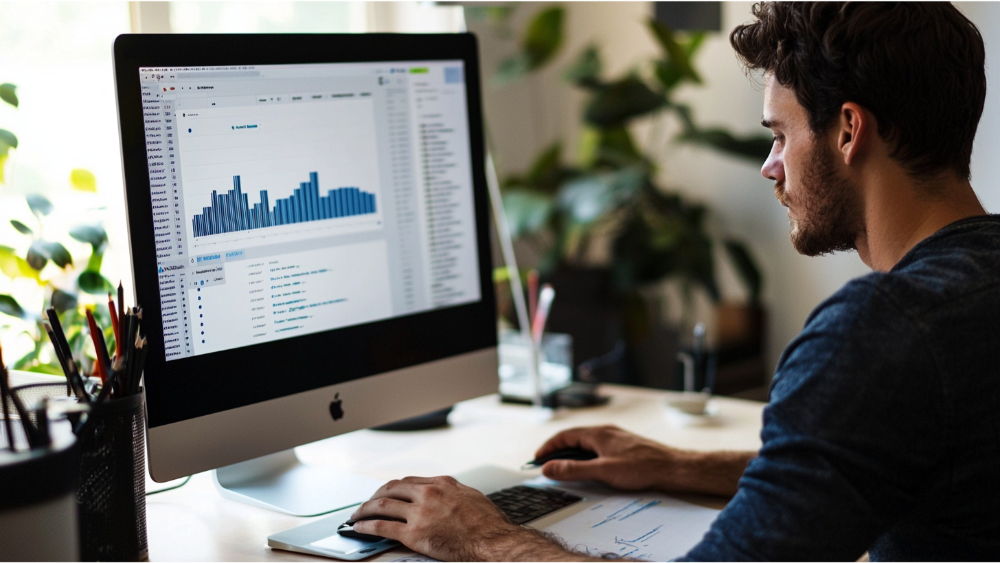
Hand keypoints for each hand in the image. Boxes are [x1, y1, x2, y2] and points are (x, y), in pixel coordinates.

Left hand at [351, 476, 538, 561]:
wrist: (493, 541)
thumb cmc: (489, 525)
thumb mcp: (472, 498)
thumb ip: (454, 494)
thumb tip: (449, 496)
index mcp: (442, 484)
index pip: (409, 481)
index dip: (394, 488)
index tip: (387, 493)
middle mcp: (428, 493)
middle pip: (392, 489)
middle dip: (375, 495)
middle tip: (367, 503)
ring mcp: (420, 513)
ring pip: (382, 505)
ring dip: (364, 509)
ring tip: (356, 515)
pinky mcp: (414, 534)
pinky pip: (382, 526)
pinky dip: (366, 526)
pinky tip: (359, 528)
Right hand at [535, 425, 680, 490]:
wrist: (672, 468)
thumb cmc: (641, 468)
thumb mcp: (602, 471)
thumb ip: (573, 470)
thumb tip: (548, 468)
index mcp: (597, 433)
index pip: (564, 436)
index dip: (548, 447)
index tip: (537, 460)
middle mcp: (605, 431)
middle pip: (574, 438)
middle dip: (558, 451)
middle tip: (547, 466)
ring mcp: (615, 437)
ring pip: (587, 442)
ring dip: (572, 454)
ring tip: (564, 469)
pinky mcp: (624, 445)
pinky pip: (598, 447)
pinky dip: (586, 456)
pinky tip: (589, 467)